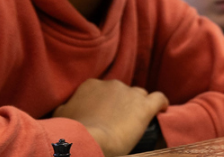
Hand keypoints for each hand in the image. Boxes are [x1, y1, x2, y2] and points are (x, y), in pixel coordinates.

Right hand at [54, 79, 168, 156]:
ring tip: (137, 121)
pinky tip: (163, 110)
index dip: (107, 103)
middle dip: (123, 105)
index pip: (104, 91)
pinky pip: (159, 99)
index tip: (106, 115)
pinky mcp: (145, 106)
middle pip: (123, 92)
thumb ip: (65, 108)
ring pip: (140, 95)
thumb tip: (66, 108)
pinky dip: (162, 104)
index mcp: (92, 85)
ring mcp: (130, 94)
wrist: (91, 139)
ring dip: (139, 106)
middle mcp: (112, 84)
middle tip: (120, 122)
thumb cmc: (74, 131)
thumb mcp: (61, 115)